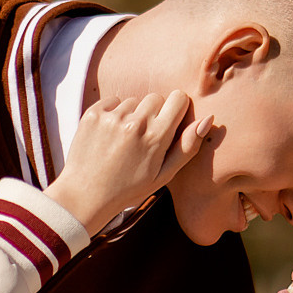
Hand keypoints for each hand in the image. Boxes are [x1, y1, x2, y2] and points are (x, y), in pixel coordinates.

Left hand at [46, 92, 215, 233]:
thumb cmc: (128, 188)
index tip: (169, 123)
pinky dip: (113, 113)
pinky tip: (109, 136)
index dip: (176, 109)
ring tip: (123, 141)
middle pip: (156, 97)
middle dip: (154, 113)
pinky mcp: (93, 114)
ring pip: (133, 101)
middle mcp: (135, 123)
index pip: (178, 98)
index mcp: (156, 137)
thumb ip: (187, 147)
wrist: (85, 195)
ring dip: (132, 115)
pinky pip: (112, 101)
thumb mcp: (163, 175)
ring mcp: (112, 117)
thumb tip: (208, 120)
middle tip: (144, 138)